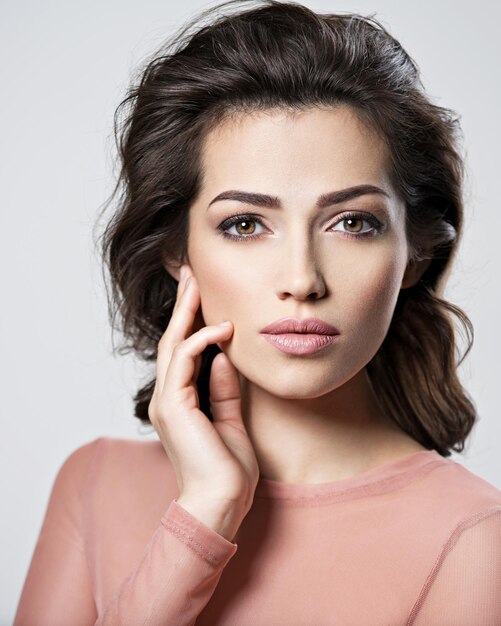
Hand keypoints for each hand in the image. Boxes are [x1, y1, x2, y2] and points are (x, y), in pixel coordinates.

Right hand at [148, 264, 259, 535]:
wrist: (221, 503)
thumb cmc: (229, 470)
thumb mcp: (231, 420)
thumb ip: (224, 389)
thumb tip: (223, 357)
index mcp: (180, 402)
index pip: (183, 352)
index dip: (191, 321)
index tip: (201, 295)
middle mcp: (168, 397)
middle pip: (173, 340)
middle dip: (183, 305)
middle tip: (190, 274)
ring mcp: (167, 401)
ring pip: (173, 343)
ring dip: (187, 312)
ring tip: (197, 283)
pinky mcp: (173, 405)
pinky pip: (185, 359)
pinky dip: (202, 339)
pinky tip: (222, 327)